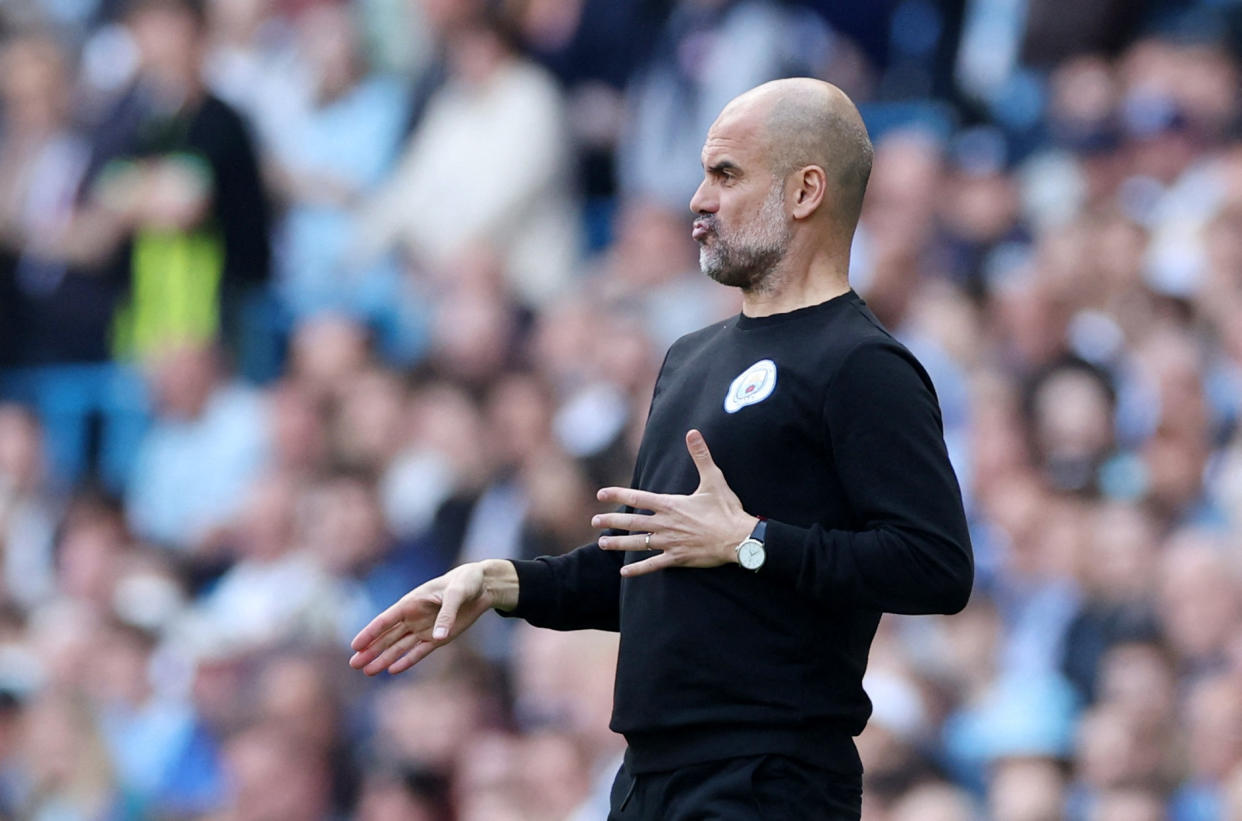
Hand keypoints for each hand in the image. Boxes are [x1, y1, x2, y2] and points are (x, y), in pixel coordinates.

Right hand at [348, 560, 517, 674]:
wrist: (482, 586)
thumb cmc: (466, 582)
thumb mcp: (457, 594)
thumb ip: (447, 614)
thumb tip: (438, 637)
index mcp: (412, 602)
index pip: (386, 620)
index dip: (370, 633)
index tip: (355, 646)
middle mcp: (413, 617)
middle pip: (387, 637)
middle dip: (370, 650)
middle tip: (354, 664)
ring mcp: (424, 628)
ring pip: (399, 647)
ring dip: (384, 659)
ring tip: (368, 671)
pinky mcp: (437, 638)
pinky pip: (418, 652)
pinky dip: (406, 661)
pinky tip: (392, 670)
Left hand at [592, 429, 756, 577]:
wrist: (739, 538)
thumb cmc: (726, 509)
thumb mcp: (714, 479)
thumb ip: (701, 456)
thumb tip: (693, 433)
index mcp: (670, 504)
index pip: (637, 498)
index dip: (617, 495)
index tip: (600, 494)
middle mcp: (665, 524)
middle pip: (632, 522)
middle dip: (611, 521)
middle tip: (594, 521)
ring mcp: (669, 542)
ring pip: (637, 544)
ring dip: (618, 544)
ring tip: (601, 544)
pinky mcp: (677, 558)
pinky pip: (653, 565)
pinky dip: (638, 570)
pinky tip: (625, 573)